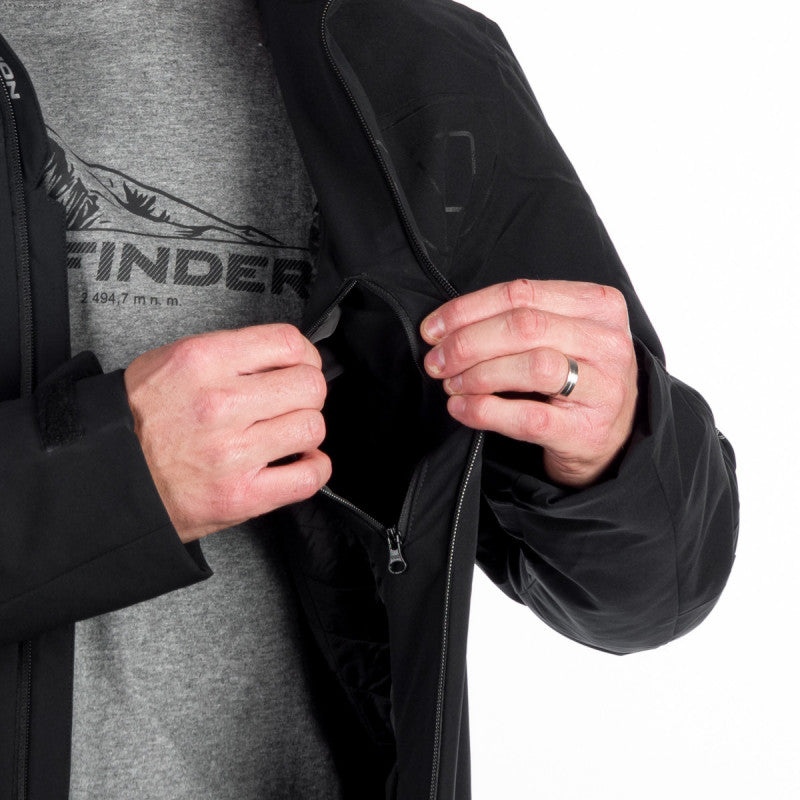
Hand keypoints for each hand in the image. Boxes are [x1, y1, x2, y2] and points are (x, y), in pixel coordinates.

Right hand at [124, 325, 330, 543]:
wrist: (103, 477)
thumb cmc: (136, 420)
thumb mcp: (170, 361)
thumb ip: (229, 354)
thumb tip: (280, 356)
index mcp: (203, 362)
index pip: (288, 343)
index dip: (305, 355)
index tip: (300, 366)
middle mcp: (220, 404)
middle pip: (309, 386)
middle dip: (308, 392)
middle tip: (293, 401)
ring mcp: (232, 452)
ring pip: (312, 427)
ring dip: (306, 430)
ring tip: (286, 433)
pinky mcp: (241, 495)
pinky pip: (308, 477)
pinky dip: (313, 468)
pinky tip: (298, 462)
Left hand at [421, 279, 638, 487]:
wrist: (614, 436)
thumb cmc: (578, 377)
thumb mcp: (561, 335)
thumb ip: (518, 320)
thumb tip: (448, 326)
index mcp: (599, 304)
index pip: (522, 293)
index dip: (468, 309)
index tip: (434, 328)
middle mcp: (607, 342)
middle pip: (524, 326)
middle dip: (467, 342)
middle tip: (437, 360)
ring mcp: (603, 387)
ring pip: (532, 366)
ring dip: (478, 374)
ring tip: (452, 384)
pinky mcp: (586, 430)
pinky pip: (528, 417)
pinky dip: (486, 411)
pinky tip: (462, 409)